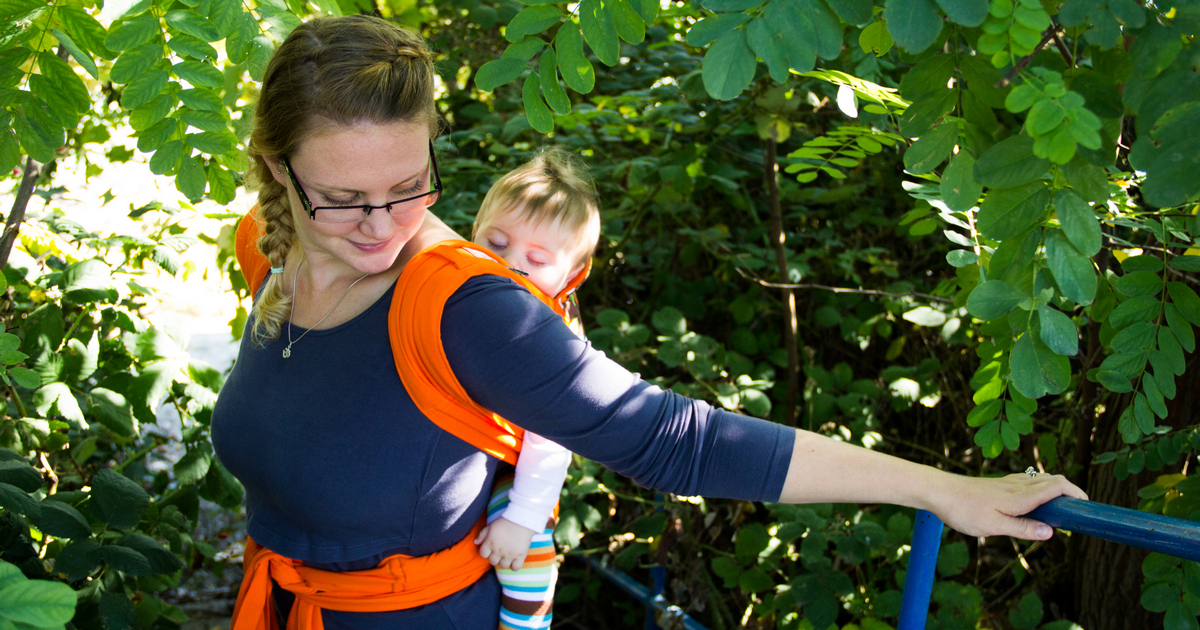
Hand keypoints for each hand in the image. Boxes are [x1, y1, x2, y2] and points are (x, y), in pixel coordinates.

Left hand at [474, 517, 536, 569]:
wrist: (521, 520)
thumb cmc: (504, 522)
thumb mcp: (490, 526)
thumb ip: (482, 535)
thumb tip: (475, 542)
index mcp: (490, 543)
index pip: (483, 554)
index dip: (486, 552)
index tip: (491, 549)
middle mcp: (498, 551)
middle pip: (493, 561)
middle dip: (495, 557)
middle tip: (500, 552)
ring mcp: (509, 554)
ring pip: (503, 565)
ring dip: (504, 562)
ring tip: (508, 556)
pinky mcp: (520, 556)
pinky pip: (515, 568)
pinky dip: (515, 566)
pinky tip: (515, 560)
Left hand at [931, 472, 1087, 539]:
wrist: (938, 491)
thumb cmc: (963, 510)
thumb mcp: (993, 526)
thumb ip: (1023, 528)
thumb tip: (1052, 532)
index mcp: (1019, 496)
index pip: (1057, 485)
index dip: (1076, 492)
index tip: (1087, 504)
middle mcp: (1016, 485)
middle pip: (1052, 480)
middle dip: (1069, 491)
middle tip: (1077, 511)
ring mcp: (1006, 482)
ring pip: (1039, 480)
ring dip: (1054, 489)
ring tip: (1059, 509)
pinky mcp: (997, 484)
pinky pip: (1025, 481)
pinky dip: (1038, 488)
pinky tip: (1033, 500)